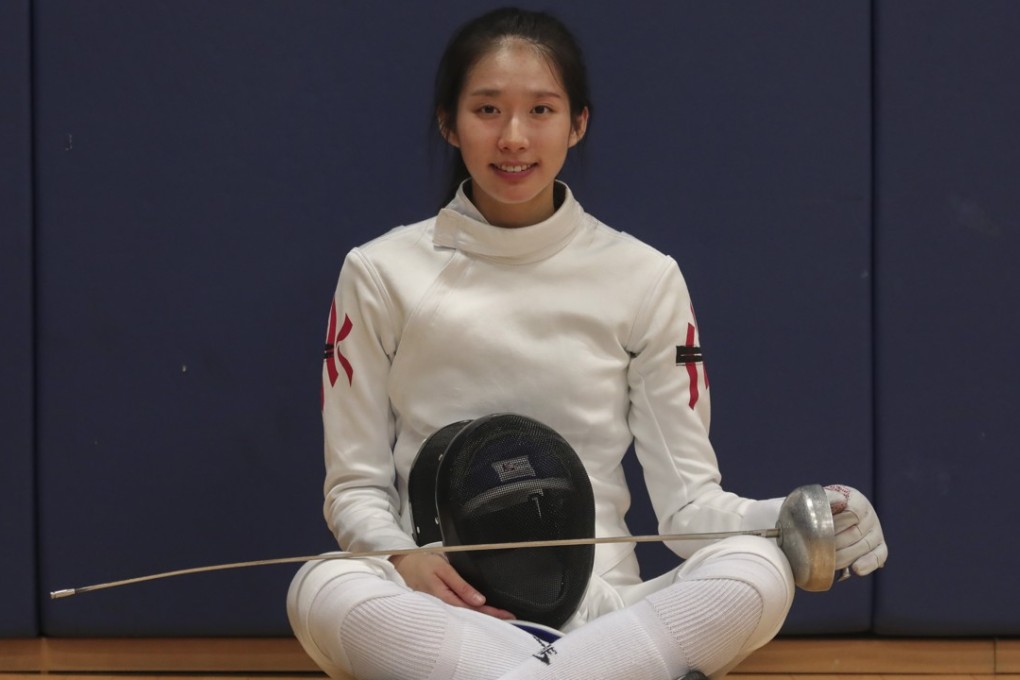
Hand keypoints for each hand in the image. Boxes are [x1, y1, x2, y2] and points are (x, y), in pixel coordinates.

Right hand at [390, 552, 514, 619]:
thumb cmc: (422, 564)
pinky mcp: (438, 605)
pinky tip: (479, 614)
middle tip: (511, 620)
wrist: (402, 565)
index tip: (508, 616)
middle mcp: (443, 608)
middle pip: (471, 616)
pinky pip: (456, 612)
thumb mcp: (443, 569)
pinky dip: (470, 613)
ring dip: (482, 617)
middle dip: (490, 619)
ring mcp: (440, 609)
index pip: (474, 610)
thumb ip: (461, 585)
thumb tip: (479, 600)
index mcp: (445, 599)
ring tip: (500, 619)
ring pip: (464, 616)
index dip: (491, 613)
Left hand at [824, 484, 887, 575]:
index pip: (853, 512)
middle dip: (837, 543)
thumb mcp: (820, 500)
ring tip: (829, 562)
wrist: (825, 519)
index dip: (838, 523)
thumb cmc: (820, 509)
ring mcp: (876, 532)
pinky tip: (856, 569)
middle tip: (820, 550)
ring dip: (846, 556)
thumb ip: (827, 498)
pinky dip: (868, 563)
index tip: (823, 530)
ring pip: (865, 546)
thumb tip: (839, 501)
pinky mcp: (880, 548)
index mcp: (857, 500)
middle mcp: (870, 515)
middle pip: (857, 532)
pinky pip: (878, 557)